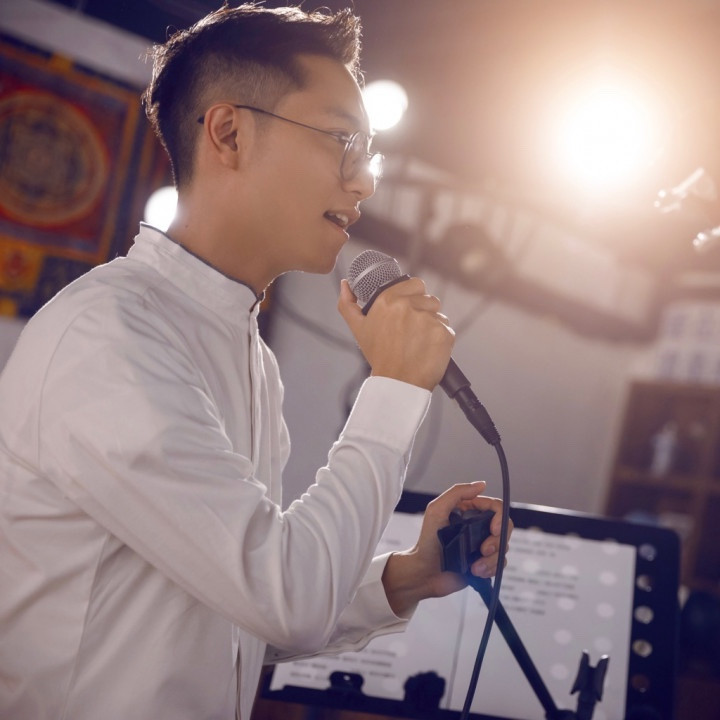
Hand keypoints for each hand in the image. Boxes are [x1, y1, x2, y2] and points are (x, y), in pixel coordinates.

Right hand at [337, 278, 454, 390]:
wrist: (397, 383)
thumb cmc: (379, 356)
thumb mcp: (358, 329)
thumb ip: (347, 304)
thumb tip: (345, 285)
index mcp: (387, 300)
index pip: (414, 283)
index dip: (413, 297)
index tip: (409, 313)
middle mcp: (408, 305)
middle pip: (429, 298)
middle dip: (424, 310)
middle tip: (413, 330)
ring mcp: (427, 319)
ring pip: (439, 314)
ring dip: (433, 324)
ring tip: (419, 341)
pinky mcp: (443, 332)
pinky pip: (447, 328)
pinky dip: (440, 339)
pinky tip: (428, 349)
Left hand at [381, 482, 511, 616]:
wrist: (424, 572)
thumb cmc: (427, 542)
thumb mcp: (437, 510)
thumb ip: (457, 493)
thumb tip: (482, 484)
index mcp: (469, 512)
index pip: (496, 507)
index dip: (500, 517)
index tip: (493, 529)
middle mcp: (477, 527)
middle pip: (505, 527)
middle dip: (498, 541)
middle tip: (484, 549)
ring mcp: (481, 545)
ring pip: (503, 547)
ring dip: (492, 559)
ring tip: (475, 566)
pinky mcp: (483, 562)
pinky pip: (499, 563)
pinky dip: (490, 568)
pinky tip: (476, 571)